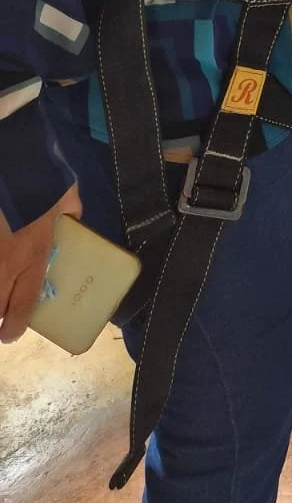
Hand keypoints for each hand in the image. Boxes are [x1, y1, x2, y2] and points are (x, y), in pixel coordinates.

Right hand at [0, 183, 82, 343]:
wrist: (21, 168)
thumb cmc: (45, 182)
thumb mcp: (64, 199)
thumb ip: (69, 212)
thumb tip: (73, 213)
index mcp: (33, 255)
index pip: (23, 303)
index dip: (14, 326)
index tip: (10, 334)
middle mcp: (6, 263)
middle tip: (0, 319)